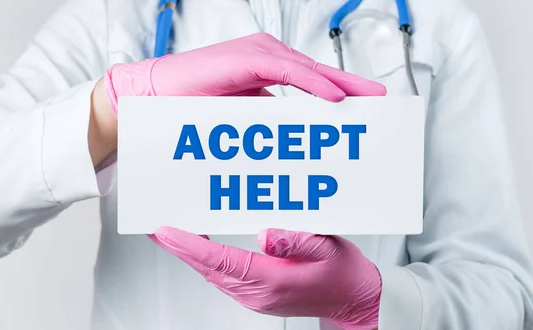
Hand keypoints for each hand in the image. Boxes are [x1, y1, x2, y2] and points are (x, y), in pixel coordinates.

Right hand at [88, 32, 386, 166]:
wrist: (151, 101)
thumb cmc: (189, 112)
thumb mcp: (240, 121)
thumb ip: (265, 125)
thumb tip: (287, 143)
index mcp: (265, 72)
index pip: (312, 82)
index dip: (341, 93)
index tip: (366, 109)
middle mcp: (265, 58)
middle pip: (319, 75)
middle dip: (353, 89)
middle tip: (381, 104)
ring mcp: (258, 55)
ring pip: (309, 71)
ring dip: (341, 88)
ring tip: (369, 103)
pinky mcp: (247, 60)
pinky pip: (288, 72)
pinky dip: (314, 85)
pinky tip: (336, 98)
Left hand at [150, 227, 381, 329]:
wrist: (354, 301)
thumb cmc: (343, 275)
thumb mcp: (328, 248)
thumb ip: (297, 239)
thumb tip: (264, 234)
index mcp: (271, 282)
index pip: (219, 261)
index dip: (189, 246)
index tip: (165, 232)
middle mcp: (257, 293)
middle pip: (207, 268)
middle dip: (179, 247)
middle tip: (155, 227)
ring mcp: (255, 296)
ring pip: (212, 273)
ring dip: (190, 253)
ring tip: (171, 233)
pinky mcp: (258, 293)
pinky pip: (224, 276)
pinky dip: (206, 260)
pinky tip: (201, 246)